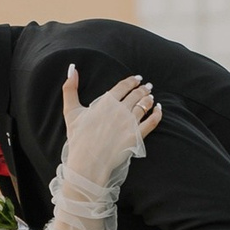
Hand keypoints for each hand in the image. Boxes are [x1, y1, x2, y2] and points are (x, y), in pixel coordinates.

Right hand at [58, 65, 161, 185]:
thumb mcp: (71, 111)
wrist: (88, 161)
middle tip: (147, 86)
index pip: (123, 86)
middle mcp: (120, 110)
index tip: (137, 78)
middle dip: (143, 89)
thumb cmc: (78, 138)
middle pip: (136, 95)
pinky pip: (152, 121)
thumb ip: (70, 88)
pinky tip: (159, 109)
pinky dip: (157, 114)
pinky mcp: (137, 136)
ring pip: (144, 106)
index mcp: (106, 102)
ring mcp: (130, 123)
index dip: (131, 81)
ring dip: (149, 99)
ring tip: (151, 97)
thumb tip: (71, 68)